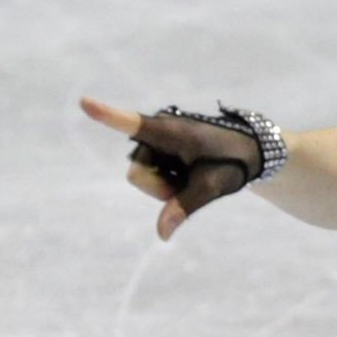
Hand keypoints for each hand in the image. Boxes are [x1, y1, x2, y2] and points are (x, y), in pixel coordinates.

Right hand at [80, 96, 260, 241]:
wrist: (251, 152)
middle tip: (191, 183)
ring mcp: (155, 141)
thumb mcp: (210, 187)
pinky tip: (188, 174)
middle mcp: (156, 132)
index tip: (84, 101)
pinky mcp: (158, 148)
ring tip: (193, 175)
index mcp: (168, 132)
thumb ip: (183, 207)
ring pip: (142, 178)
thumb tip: (161, 235)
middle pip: (137, 175)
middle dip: (159, 188)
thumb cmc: (232, 163)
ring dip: (165, 185)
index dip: (107, 115)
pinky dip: (167, 181)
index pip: (131, 123)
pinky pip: (151, 175)